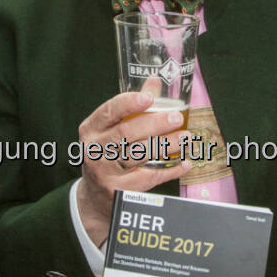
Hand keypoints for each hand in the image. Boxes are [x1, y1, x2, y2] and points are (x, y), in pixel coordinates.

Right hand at [74, 90, 192, 246]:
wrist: (95, 195)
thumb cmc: (107, 154)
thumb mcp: (111, 130)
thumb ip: (132, 107)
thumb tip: (155, 82)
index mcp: (91, 129)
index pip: (109, 112)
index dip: (129, 103)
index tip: (149, 98)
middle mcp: (94, 150)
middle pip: (126, 133)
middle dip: (154, 124)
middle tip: (176, 118)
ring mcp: (105, 172)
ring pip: (139, 155)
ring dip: (166, 145)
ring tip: (185, 138)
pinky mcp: (119, 191)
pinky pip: (149, 178)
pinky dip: (170, 170)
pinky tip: (184, 162)